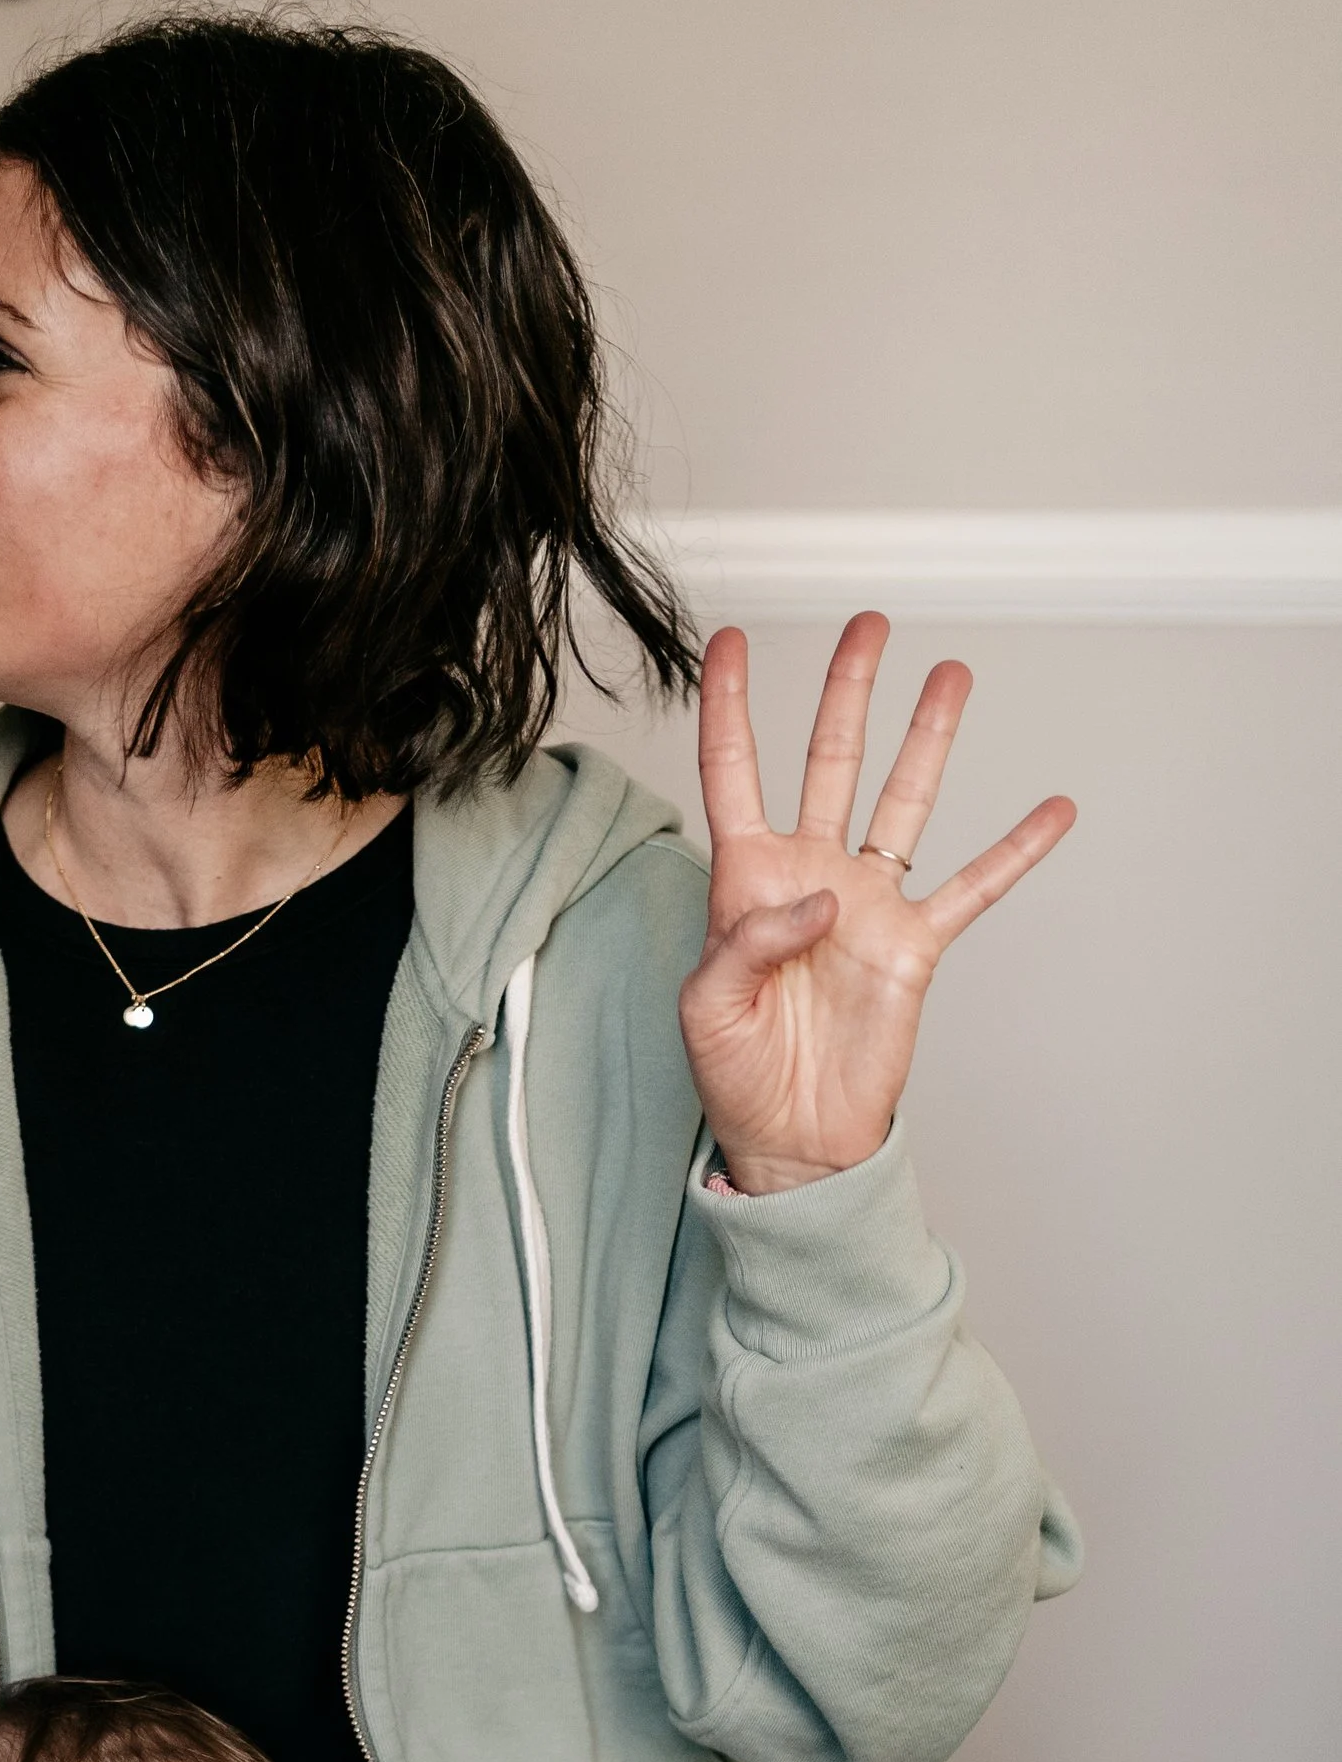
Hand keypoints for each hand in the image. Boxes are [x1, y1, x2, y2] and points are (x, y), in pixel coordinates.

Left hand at [680, 614, 1075, 1195]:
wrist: (792, 1138)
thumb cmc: (734, 1074)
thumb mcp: (707, 1008)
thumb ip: (746, 941)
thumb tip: (819, 897)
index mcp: (745, 880)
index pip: (732, 773)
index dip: (727, 708)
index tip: (728, 642)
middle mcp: (809, 875)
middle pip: (830, 760)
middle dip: (846, 691)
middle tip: (869, 623)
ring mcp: (868, 904)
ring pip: (904, 799)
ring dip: (926, 737)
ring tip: (949, 675)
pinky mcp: (914, 945)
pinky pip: (974, 886)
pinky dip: (1016, 850)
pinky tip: (1054, 809)